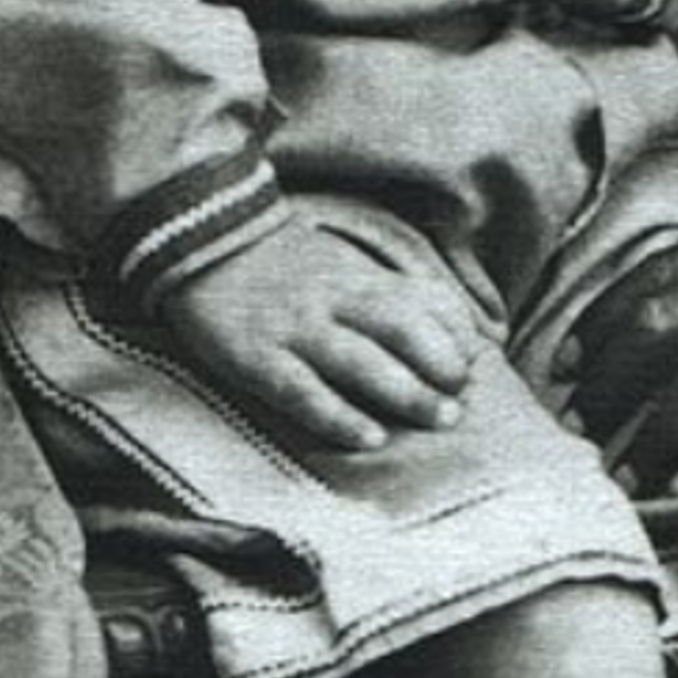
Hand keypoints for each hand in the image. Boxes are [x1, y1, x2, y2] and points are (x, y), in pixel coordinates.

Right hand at [158, 217, 476, 452]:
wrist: (203, 239)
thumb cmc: (284, 261)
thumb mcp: (342, 261)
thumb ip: (387, 290)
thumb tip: (444, 325)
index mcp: (357, 275)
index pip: (421, 302)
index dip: (453, 335)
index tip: (474, 365)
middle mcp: (333, 299)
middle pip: (401, 330)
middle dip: (440, 366)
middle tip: (463, 403)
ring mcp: (295, 329)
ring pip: (362, 362)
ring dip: (407, 392)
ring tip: (439, 419)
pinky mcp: (256, 359)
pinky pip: (303, 392)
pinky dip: (339, 416)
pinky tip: (370, 438)